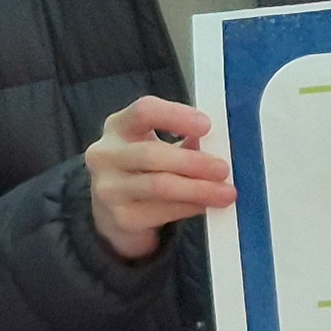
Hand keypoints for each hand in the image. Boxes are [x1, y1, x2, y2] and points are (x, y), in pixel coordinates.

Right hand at [85, 96, 233, 261]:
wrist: (113, 212)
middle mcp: (106, 155)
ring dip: (197, 189)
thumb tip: (217, 145)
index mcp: (118, 126)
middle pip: (152, 154)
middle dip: (193, 162)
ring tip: (225, 192)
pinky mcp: (121, 218)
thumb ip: (182, 141)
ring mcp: (109, 189)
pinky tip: (204, 205)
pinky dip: (189, 208)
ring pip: (159, 186)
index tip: (206, 126)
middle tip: (223, 169)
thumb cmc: (143, 169)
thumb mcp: (155, 145)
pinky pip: (162, 212)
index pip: (144, 111)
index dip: (176, 116)